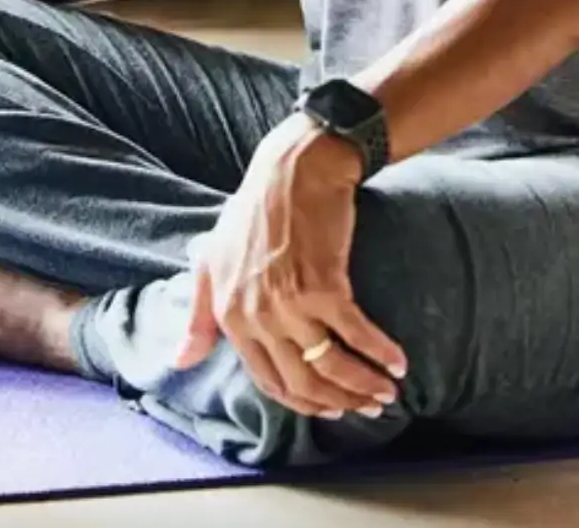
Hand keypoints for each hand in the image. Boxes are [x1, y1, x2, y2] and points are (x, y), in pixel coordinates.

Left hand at [173, 116, 407, 418]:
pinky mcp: (325, 285)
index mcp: (231, 316)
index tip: (330, 408)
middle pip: (303, 381)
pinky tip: (398, 363)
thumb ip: (198, 318)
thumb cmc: (253, 210)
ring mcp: (290, 304)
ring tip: (388, 393)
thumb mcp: (211, 263)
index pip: (269, 381)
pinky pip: (357, 333)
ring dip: (363, 386)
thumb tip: (180, 361)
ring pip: (330, 365)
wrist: (294, 169)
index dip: (303, 402)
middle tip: (367, 407)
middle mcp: (258, 317)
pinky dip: (381, 353)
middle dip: (339, 402)